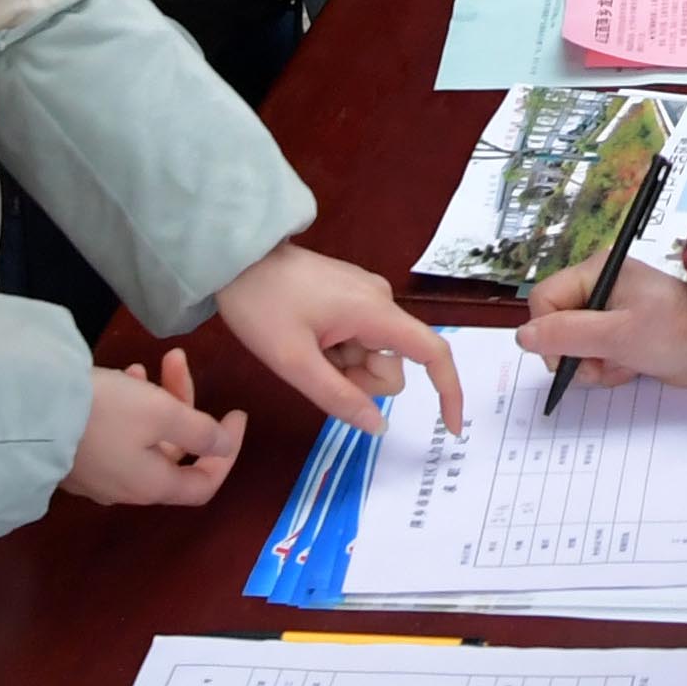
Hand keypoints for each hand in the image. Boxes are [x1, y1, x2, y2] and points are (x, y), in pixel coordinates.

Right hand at [64, 357, 248, 506]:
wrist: (28, 413)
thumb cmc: (104, 412)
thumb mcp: (161, 413)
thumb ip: (200, 432)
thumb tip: (225, 447)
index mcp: (152, 485)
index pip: (204, 483)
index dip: (228, 453)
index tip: (236, 414)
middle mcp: (126, 487)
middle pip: (173, 450)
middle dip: (183, 403)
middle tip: (176, 359)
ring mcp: (98, 475)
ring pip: (143, 437)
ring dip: (153, 398)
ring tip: (143, 365)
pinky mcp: (76, 457)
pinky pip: (114, 435)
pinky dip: (126, 407)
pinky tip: (118, 376)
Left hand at [208, 241, 464, 435]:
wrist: (235, 257)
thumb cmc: (262, 306)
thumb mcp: (294, 362)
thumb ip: (338, 397)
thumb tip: (379, 426)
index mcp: (376, 311)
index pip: (433, 353)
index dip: (449, 391)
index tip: (451, 428)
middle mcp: (381, 301)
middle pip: (390, 366)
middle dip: (358, 381)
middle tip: (313, 367)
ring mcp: (365, 297)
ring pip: (371, 357)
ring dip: (342, 368)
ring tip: (304, 350)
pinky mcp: (349, 297)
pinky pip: (356, 341)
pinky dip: (335, 353)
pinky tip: (305, 338)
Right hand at [520, 260, 686, 393]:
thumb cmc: (677, 331)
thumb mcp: (618, 334)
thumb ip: (568, 335)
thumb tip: (522, 336)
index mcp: (597, 272)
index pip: (544, 300)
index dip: (549, 333)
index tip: (568, 357)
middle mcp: (600, 289)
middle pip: (557, 327)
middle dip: (576, 354)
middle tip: (602, 362)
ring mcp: (612, 314)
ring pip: (575, 347)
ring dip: (594, 365)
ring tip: (624, 364)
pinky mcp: (623, 337)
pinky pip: (596, 358)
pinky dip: (609, 369)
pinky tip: (632, 368)